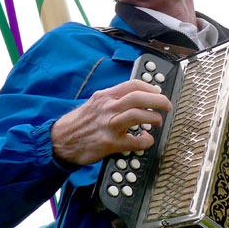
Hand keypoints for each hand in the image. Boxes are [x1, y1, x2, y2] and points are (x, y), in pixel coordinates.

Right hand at [50, 79, 172, 166]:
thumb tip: (135, 98)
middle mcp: (107, 107)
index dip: (151, 88)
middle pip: (139, 97)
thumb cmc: (80, 123)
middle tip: (167, 106)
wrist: (61, 139)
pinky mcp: (111, 142)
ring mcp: (109, 125)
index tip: (158, 93)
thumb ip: (113, 100)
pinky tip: (146, 140)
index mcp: (104, 96)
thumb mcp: (95, 103)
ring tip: (158, 122)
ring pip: (139, 115)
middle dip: (159, 101)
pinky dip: (146, 140)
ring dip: (155, 118)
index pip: (133, 85)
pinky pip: (136, 140)